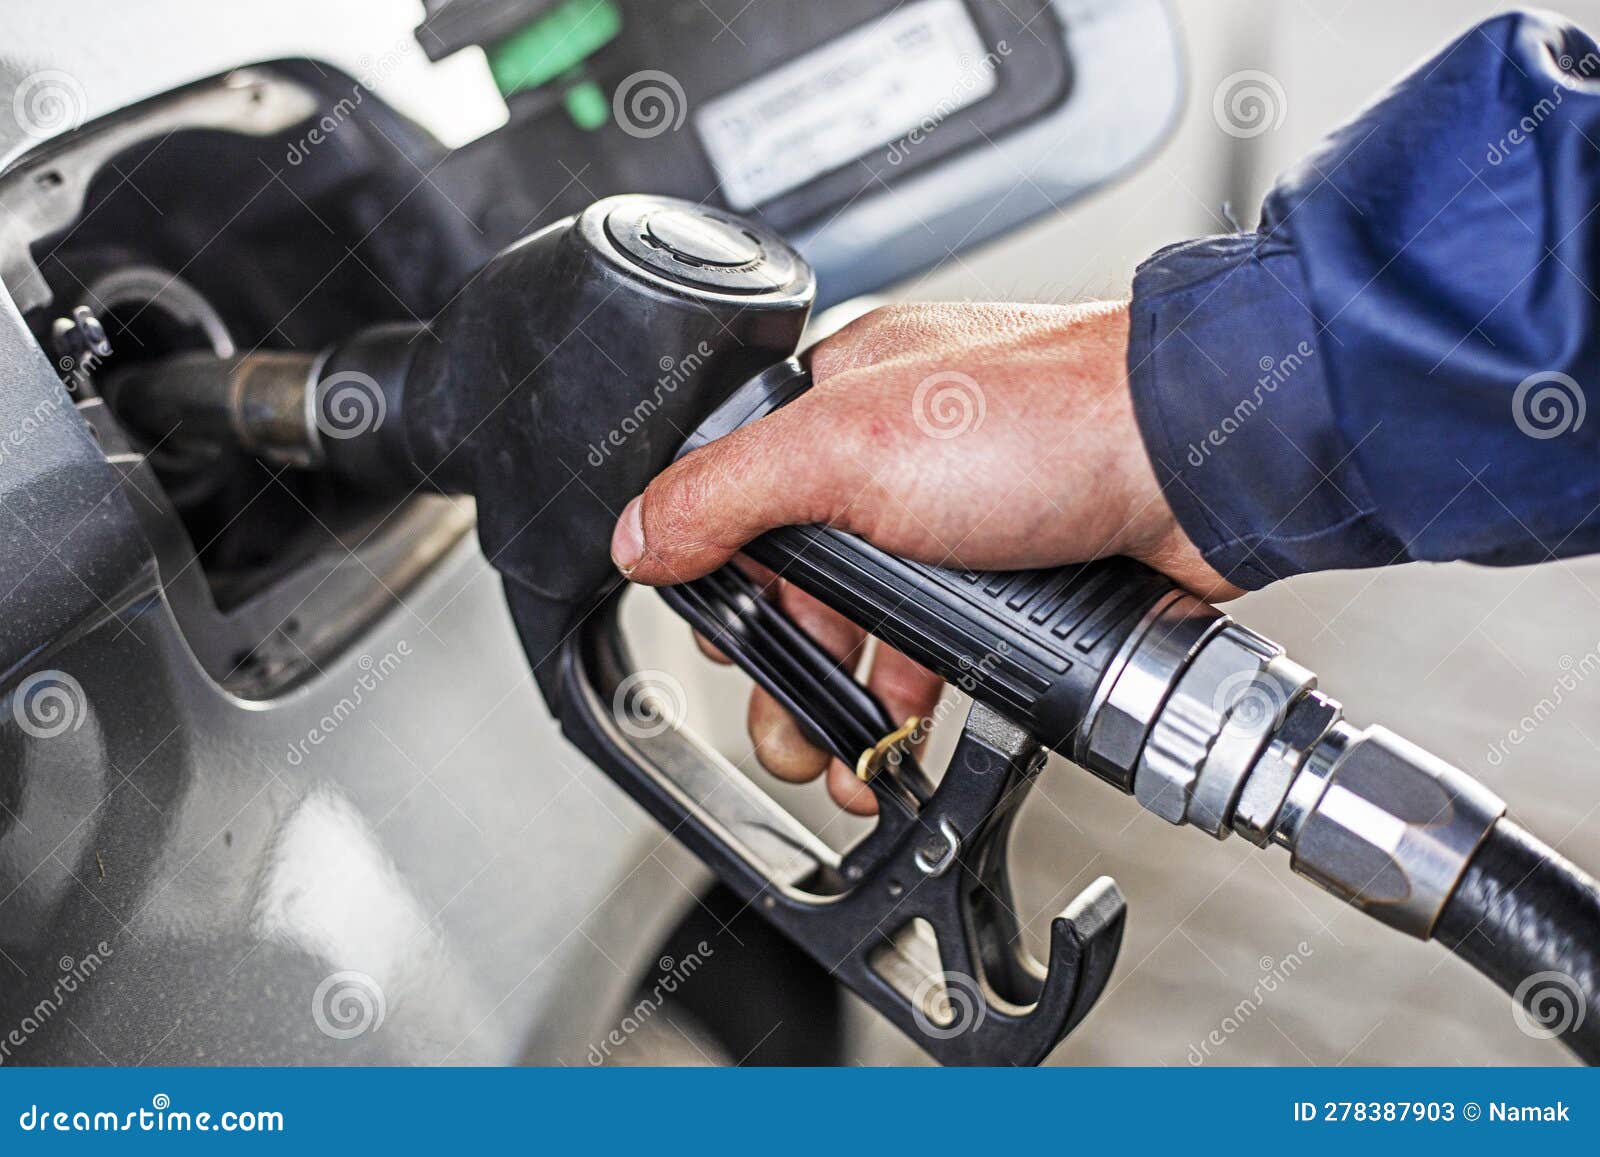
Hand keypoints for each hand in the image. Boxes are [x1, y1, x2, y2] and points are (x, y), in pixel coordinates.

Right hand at [610, 300, 1239, 812]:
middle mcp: (893, 455)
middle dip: (789, 671)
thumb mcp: (850, 449)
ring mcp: (955, 517)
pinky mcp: (1012, 569)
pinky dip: (916, 703)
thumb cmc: (1054, 417)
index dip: (727, 588)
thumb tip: (638, 534)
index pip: (737, 501)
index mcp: (839, 402)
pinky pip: (939, 649)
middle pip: (802, 582)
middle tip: (787, 730)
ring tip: (844, 764)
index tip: (731, 648)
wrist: (1200, 462)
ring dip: (850, 705)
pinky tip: (907, 739)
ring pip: (872, 627)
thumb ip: (728, 491)